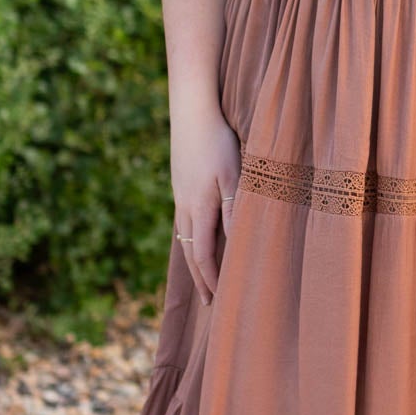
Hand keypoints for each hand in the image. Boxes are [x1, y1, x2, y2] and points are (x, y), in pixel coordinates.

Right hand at [170, 106, 242, 305]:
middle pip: (190, 252)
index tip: (219, 298)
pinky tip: (196, 240)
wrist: (191, 112)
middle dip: (200, 278)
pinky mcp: (180, 185)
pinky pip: (183, 222)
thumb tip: (236, 244)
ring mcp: (179, 196)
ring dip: (193, 261)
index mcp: (198, 208)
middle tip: (208, 302)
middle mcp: (184, 207)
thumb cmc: (217, 142)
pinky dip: (190, 241)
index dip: (211, 278)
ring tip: (202, 278)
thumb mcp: (233, 175)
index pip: (203, 255)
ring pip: (184, 238)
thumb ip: (234, 210)